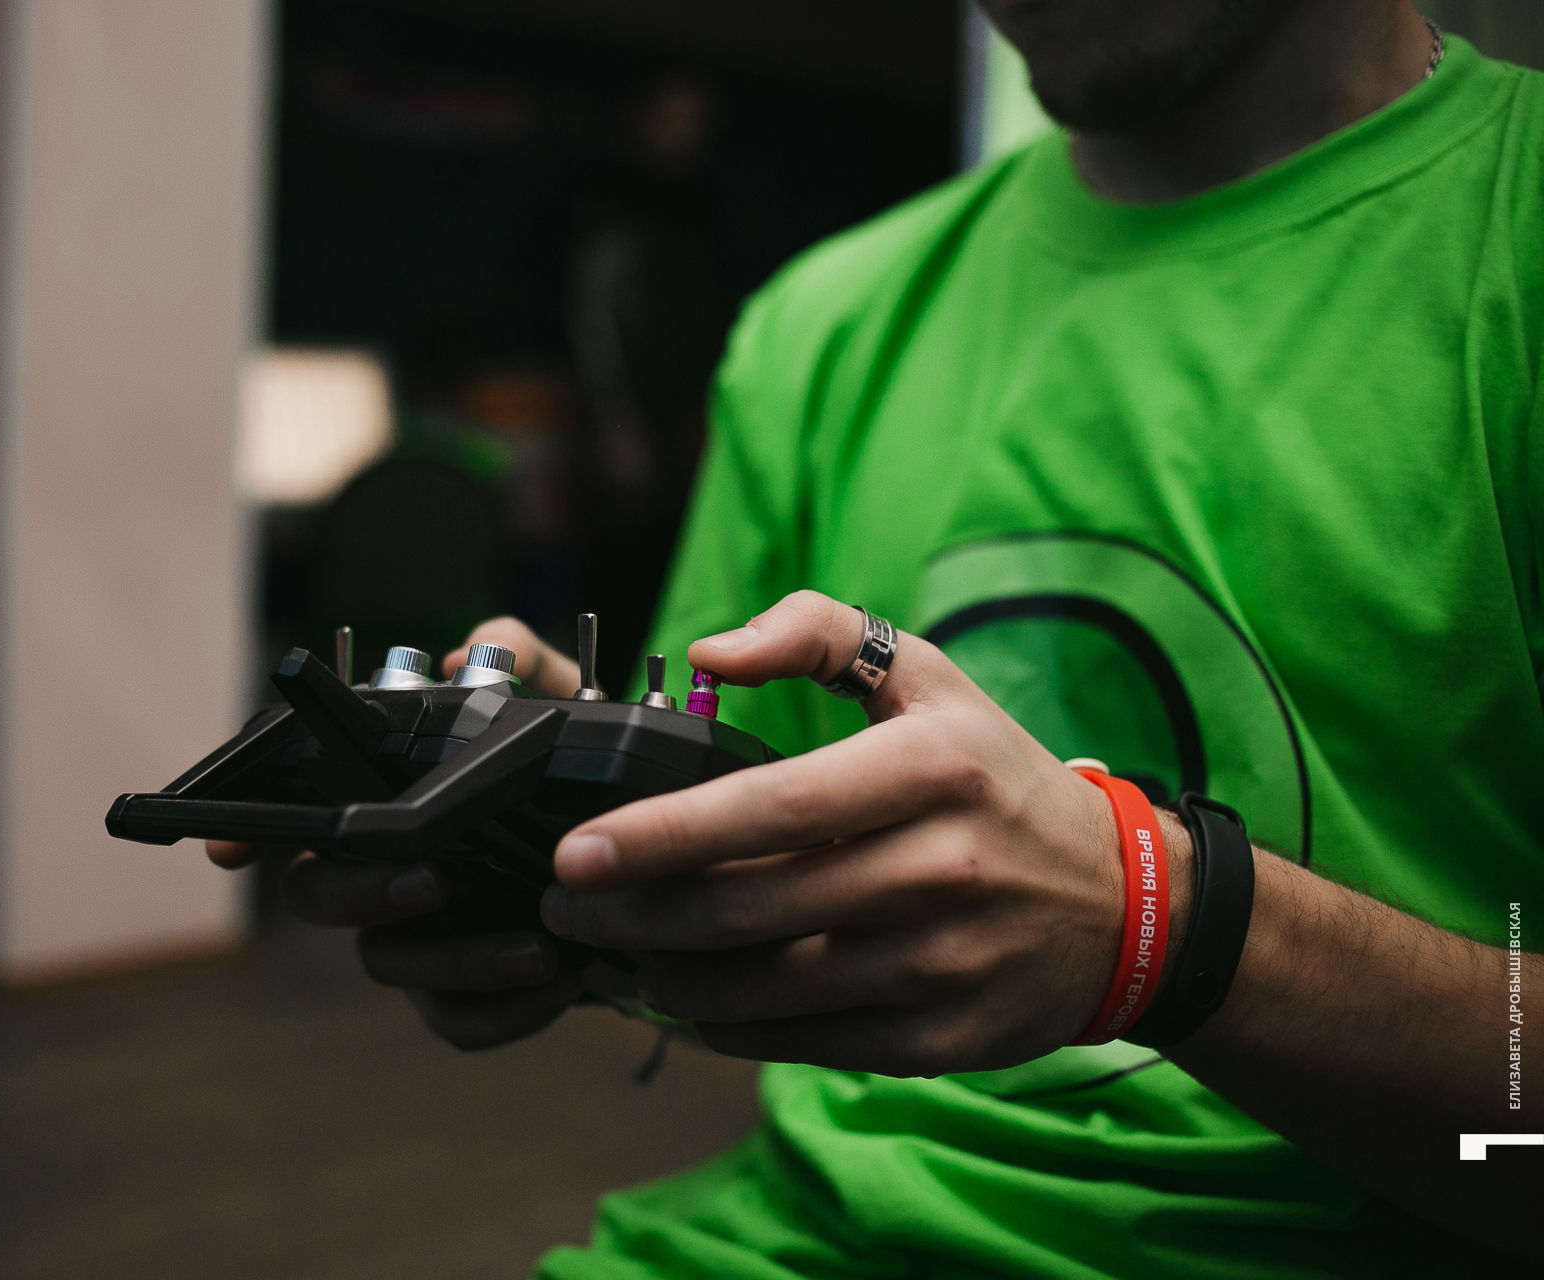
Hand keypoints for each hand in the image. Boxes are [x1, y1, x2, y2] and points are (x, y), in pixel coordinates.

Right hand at [204, 616, 586, 1049]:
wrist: (643, 849)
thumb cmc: (578, 766)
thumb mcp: (564, 698)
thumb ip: (518, 657)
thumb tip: (467, 652)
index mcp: (380, 802)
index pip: (292, 814)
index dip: (247, 831)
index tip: (227, 850)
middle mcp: (379, 874)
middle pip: (318, 895)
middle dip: (362, 892)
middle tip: (430, 880)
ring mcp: (416, 938)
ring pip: (392, 965)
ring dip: (458, 962)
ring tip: (534, 948)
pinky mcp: (463, 993)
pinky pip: (455, 1022)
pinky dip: (503, 1014)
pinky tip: (556, 987)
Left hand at [539, 590, 1138, 1075]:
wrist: (1127, 908)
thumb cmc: (997, 779)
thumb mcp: (931, 678)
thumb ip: (816, 634)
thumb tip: (707, 652)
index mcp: (930, 770)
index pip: (772, 809)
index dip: (661, 835)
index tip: (576, 849)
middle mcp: (939, 872)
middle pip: (747, 909)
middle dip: (632, 915)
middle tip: (567, 906)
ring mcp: (939, 967)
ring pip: (762, 990)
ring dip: (666, 977)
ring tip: (618, 949)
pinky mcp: (938, 1040)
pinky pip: (799, 1043)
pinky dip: (725, 1028)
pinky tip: (687, 1000)